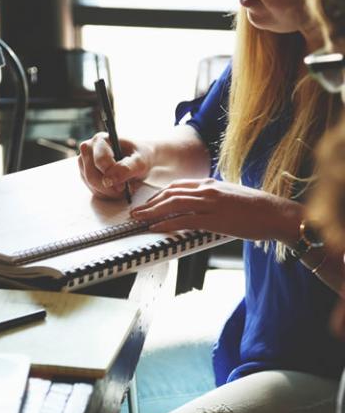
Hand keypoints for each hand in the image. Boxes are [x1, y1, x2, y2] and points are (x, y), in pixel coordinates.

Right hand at [78, 132, 152, 199]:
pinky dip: (107, 194)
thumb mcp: (140, 161)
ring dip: (109, 191)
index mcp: (101, 140)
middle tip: (124, 189)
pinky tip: (117, 188)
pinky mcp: (85, 175)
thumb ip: (126, 168)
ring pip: (92, 185)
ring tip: (123, 187)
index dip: (111, 175)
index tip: (123, 185)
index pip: (100, 160)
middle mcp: (88, 149)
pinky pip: (93, 190)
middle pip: (92, 175)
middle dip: (109, 187)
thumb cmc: (140, 156)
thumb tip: (109, 180)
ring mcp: (84, 163)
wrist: (138, 160)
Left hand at [130, 178, 301, 241]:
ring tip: (139, 219)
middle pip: (170, 193)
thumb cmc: (256, 208)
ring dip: (152, 212)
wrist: (276, 213)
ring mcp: (210, 203)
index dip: (158, 195)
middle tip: (135, 212)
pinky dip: (167, 223)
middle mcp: (207, 189)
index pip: (177, 186)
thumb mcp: (229, 196)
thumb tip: (197, 206)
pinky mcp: (215, 218)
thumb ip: (211, 198)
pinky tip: (156, 228)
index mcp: (210, 183)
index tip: (148, 203)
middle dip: (149, 203)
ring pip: (173, 204)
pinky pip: (184, 220)